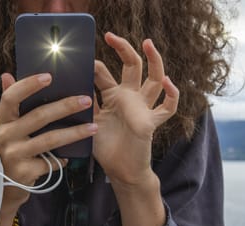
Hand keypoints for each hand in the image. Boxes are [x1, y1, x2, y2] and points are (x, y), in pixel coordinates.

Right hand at [0, 72, 95, 208]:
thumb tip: (7, 75)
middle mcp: (4, 136)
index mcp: (1, 120)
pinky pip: (50, 162)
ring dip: (74, 133)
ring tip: (93, 127)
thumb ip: (9, 103)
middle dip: (65, 107)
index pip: (11, 97)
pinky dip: (62, 159)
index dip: (29, 85)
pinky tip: (70, 157)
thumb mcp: (6, 128)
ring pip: (50, 140)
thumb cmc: (10, 149)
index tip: (49, 76)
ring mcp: (14, 155)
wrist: (3, 187)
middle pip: (39, 116)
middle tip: (87, 100)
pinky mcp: (24, 172)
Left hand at [93, 32, 179, 185]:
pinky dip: (172, 94)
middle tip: (111, 36)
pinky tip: (168, 83)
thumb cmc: (106, 147)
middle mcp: (130, 98)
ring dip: (154, 61)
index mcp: (113, 96)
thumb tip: (73, 85)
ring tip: (148, 44)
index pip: (105, 73)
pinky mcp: (151, 122)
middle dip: (124, 49)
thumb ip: (85, 104)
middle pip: (132, 66)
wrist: (120, 171)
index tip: (83, 59)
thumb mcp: (89, 122)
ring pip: (154, 80)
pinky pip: (167, 107)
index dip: (95, 65)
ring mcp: (142, 108)